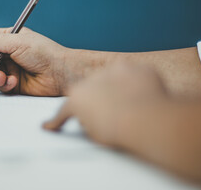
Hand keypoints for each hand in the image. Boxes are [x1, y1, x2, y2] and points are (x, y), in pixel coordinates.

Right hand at [0, 27, 69, 95]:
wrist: (60, 74)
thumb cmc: (44, 53)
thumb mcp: (17, 43)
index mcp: (11, 38)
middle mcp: (9, 53)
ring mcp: (12, 69)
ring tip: (2, 78)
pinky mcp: (14, 83)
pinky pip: (1, 85)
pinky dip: (4, 84)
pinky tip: (13, 82)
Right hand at [43, 61, 168, 145]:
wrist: (147, 121)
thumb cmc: (118, 131)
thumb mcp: (93, 133)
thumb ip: (87, 122)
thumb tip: (91, 121)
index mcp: (77, 97)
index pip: (66, 108)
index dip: (61, 119)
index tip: (53, 124)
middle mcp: (90, 79)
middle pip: (90, 89)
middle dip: (96, 100)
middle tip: (107, 115)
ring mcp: (114, 70)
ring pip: (112, 78)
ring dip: (116, 88)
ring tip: (129, 106)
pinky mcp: (134, 67)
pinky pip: (134, 75)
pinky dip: (136, 83)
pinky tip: (142, 97)